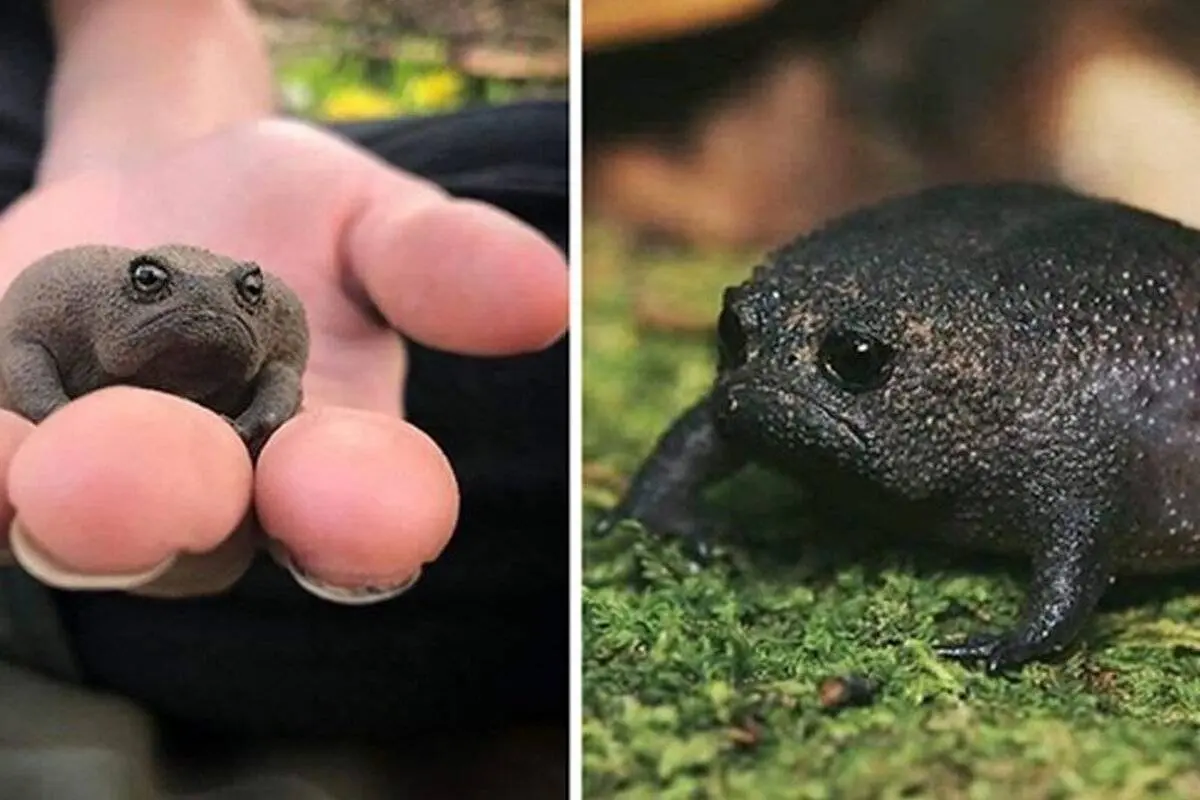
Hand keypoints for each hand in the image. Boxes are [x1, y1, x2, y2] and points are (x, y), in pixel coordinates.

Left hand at [0, 119, 567, 596]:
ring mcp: (94, 482)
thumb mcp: (366, 215)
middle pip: (200, 544)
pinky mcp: (4, 446)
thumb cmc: (283, 223)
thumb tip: (546, 291)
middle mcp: (218, 499)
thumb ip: (438, 262)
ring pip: (67, 530)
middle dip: (181, 511)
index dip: (373, 520)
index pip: (364, 515)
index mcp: (331, 461)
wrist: (153, 195)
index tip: (389, 511)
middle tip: (171, 469)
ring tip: (54, 458)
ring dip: (63, 503)